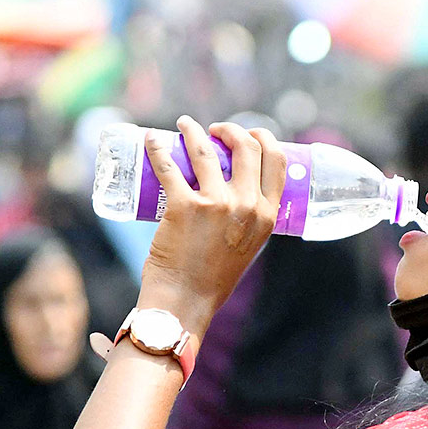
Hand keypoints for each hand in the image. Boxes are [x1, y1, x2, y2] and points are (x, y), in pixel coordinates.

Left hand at [138, 116, 286, 336]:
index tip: (247, 134)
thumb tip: (233, 196)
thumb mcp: (246, 247)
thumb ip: (246, 222)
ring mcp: (216, 204)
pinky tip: (150, 140)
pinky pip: (168, 166)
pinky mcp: (183, 207)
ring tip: (184, 125)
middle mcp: (247, 206)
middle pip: (246, 147)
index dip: (262, 137)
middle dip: (230, 129)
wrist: (185, 303)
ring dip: (193, 130)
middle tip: (214, 130)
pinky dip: (157, 149)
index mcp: (267, 216)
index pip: (276, 161)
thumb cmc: (212, 279)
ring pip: (206, 150)